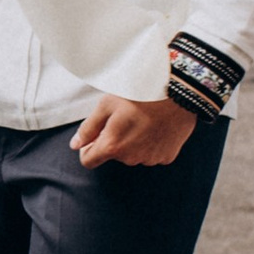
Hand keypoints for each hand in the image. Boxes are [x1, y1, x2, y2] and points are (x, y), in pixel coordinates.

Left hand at [73, 95, 198, 169]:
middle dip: (114, 140)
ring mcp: (151, 159)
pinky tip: (156, 126)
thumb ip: (88, 128)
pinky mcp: (167, 156)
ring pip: (133, 155)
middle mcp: (131, 158)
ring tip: (142, 119)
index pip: (89, 161)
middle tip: (124, 118)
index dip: (87, 149)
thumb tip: (75, 145)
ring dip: (133, 142)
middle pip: (114, 155)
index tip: (94, 136)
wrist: (178, 93)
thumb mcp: (107, 104)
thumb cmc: (140, 94)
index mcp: (113, 146)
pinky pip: (152, 154)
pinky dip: (151, 143)